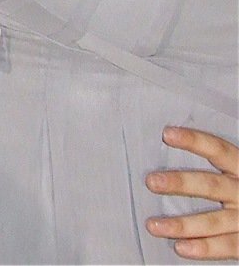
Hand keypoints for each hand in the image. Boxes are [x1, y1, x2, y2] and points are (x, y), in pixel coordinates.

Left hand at [146, 126, 237, 260]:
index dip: (195, 141)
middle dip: (181, 183)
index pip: (219, 150)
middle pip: (211, 185)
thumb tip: (168, 141)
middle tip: (151, 181)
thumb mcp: (234, 175)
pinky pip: (226, 246)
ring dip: (182, 224)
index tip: (167, 134)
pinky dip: (204, 248)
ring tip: (153, 225)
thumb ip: (212, 167)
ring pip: (214, 221)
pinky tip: (180, 247)